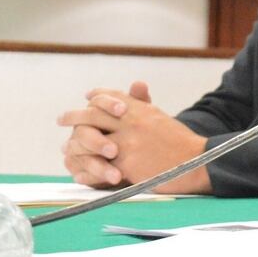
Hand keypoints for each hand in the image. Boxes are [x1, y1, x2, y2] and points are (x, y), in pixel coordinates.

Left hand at [58, 82, 211, 193]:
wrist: (196, 161)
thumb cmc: (179, 141)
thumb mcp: (161, 116)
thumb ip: (143, 103)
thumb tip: (136, 84)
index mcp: (141, 109)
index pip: (110, 96)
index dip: (96, 96)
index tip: (86, 97)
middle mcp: (131, 121)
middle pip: (93, 114)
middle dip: (73, 115)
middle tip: (61, 119)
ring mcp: (127, 142)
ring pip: (89, 138)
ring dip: (74, 144)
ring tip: (66, 148)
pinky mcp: (126, 163)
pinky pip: (98, 164)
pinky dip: (86, 169)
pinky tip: (79, 172)